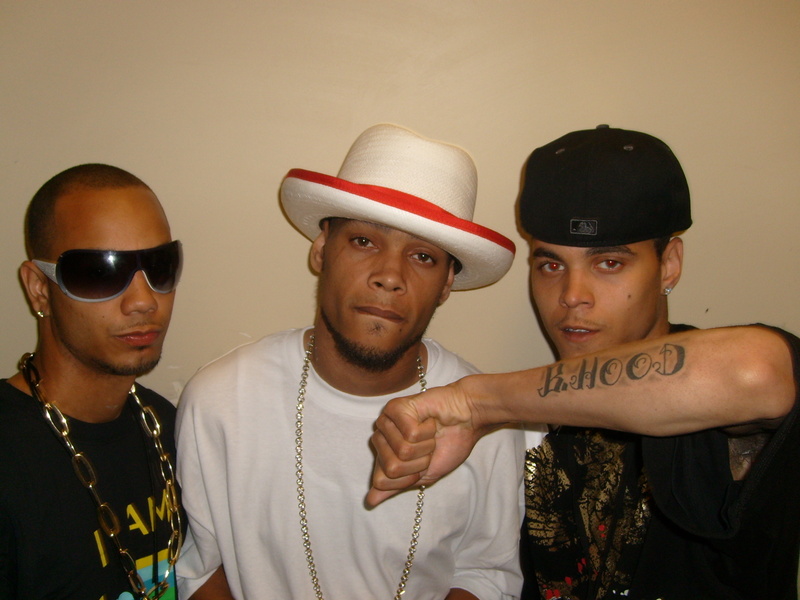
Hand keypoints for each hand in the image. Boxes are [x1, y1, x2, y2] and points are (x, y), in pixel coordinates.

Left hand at [366, 379, 485, 506]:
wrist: (467, 420)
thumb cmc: (448, 444)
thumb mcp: (423, 475)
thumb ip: (395, 487)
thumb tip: (369, 501)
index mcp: (384, 455)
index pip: (381, 481)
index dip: (408, 478)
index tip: (422, 463)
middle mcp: (381, 438)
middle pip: (391, 468)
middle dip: (418, 463)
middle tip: (428, 447)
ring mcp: (386, 422)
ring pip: (402, 451)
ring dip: (425, 446)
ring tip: (430, 433)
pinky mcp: (395, 408)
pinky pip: (410, 434)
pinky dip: (427, 432)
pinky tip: (429, 421)